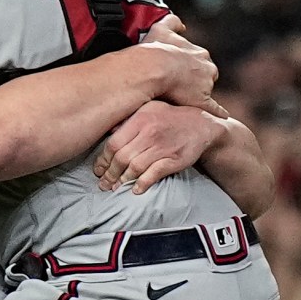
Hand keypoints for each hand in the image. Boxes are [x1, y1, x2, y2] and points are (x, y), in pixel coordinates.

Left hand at [94, 102, 223, 194]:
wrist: (202, 125)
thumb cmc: (172, 117)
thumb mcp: (149, 109)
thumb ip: (128, 119)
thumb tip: (109, 131)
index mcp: (140, 120)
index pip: (114, 143)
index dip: (103, 159)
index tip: (98, 170)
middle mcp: (149, 133)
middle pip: (121, 158)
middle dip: (110, 174)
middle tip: (104, 184)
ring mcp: (162, 147)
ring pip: (135, 167)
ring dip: (122, 181)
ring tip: (115, 188)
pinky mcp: (174, 160)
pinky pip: (153, 174)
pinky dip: (142, 184)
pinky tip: (135, 190)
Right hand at [133, 22, 216, 107]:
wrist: (152, 68)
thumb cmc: (155, 49)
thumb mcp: (162, 28)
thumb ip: (172, 22)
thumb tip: (180, 24)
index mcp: (199, 53)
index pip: (201, 60)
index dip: (191, 66)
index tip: (182, 70)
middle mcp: (207, 67)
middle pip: (207, 75)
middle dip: (196, 80)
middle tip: (180, 85)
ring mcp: (206, 86)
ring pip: (207, 91)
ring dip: (198, 95)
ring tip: (182, 99)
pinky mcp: (203, 102)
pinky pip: (215, 110)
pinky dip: (218, 113)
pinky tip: (220, 116)